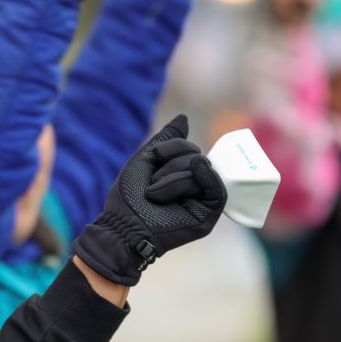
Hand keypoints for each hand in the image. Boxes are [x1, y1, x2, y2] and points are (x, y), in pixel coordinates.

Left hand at [73, 115, 226, 285]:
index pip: (192, 151)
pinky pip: (218, 190)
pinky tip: (195, 171)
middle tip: (152, 183)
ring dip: (175, 177)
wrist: (122, 223)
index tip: (156, 155)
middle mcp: (194, 189)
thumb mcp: (147, 159)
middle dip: (173, 163)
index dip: (176, 146)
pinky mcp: (207, 217)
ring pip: (205, 171)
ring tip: (155, 193)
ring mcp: (202, 203)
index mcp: (182, 176)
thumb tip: (184, 117)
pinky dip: (206, 177)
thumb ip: (167, 139)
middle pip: (199, 158)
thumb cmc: (129, 195)